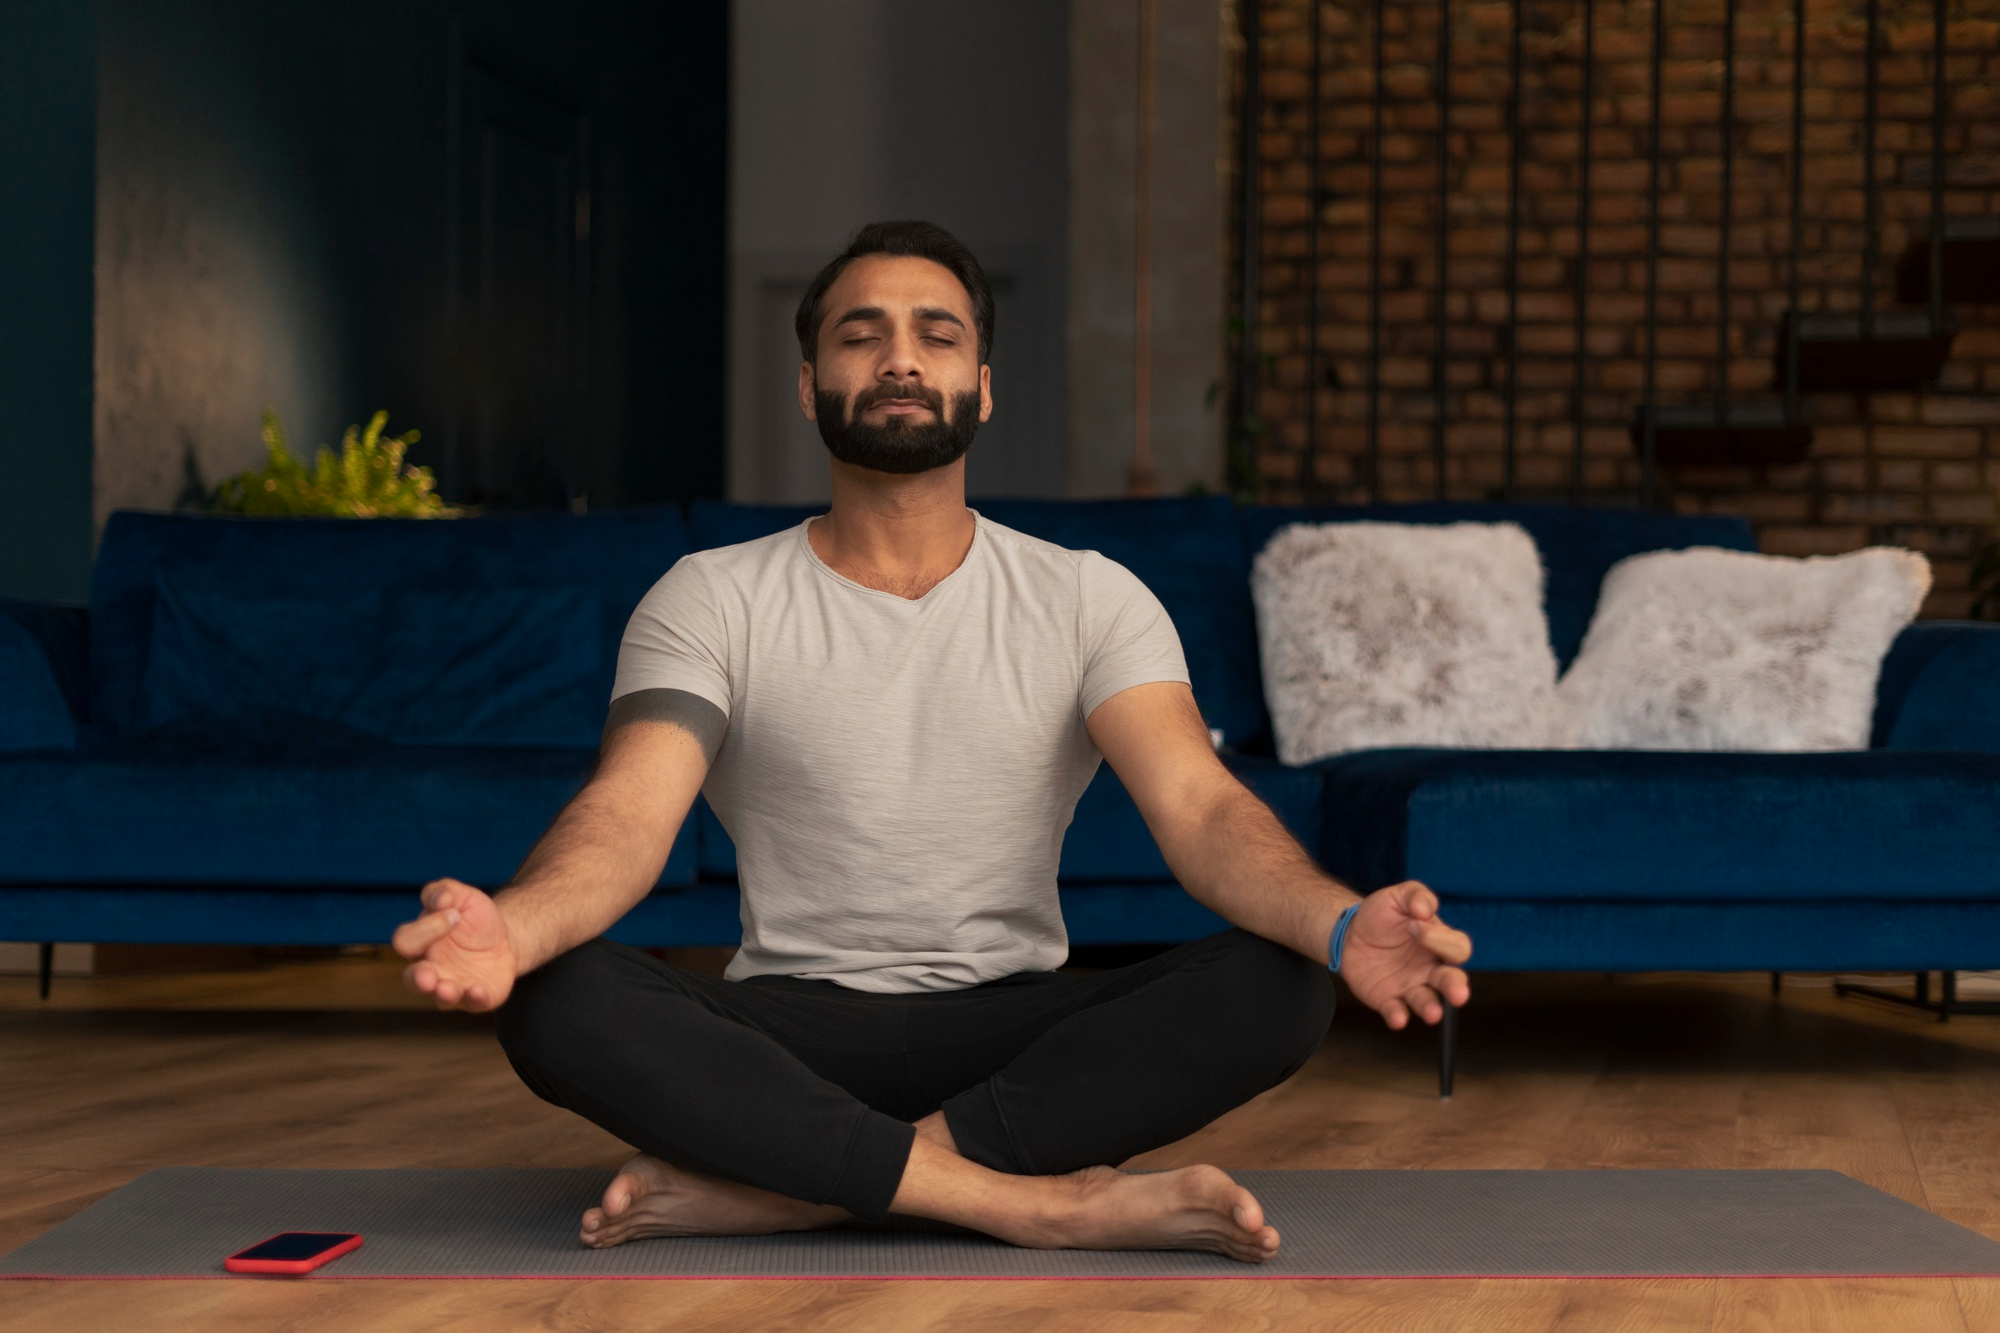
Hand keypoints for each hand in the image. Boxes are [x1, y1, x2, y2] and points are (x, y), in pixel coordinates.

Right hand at [391, 878, 517, 1011]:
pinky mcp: (476, 997)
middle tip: (427, 975)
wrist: (505, 937)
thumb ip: (445, 891)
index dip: (427, 928)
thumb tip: (439, 898)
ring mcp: (452, 985)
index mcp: (420, 942)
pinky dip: (475, 998)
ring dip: (443, 994)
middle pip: (412, 979)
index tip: (455, 915)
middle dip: (418, 979)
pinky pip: (473, 1003)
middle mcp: (430, 969)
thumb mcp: (462, 896)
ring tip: (447, 989)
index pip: (407, 940)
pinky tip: (479, 989)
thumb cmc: (473, 918)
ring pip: (440, 998)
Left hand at [1337, 881, 1471, 1029]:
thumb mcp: (1398, 896)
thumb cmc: (1382, 915)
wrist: (1350, 932)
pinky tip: (1398, 1019)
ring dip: (1430, 1008)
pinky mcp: (1387, 998)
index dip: (1439, 939)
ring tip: (1432, 1013)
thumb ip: (1416, 896)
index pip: (1455, 947)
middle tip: (1458, 995)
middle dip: (1456, 988)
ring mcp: (1410, 986)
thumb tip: (1425, 910)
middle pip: (1451, 981)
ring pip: (1427, 1001)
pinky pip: (1396, 1010)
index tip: (1414, 926)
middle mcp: (1430, 969)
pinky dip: (1398, 1016)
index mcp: (1439, 943)